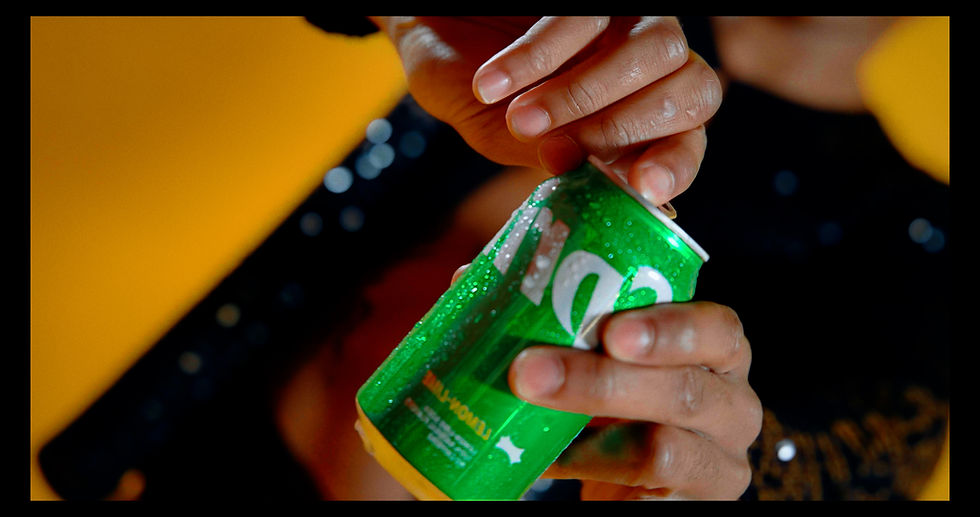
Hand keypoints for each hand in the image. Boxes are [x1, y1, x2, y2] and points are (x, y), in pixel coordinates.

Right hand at [371, 16, 721, 205]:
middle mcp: (649, 67)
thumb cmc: (475, 89)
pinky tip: (493, 83)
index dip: (677, 162)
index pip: (688, 139)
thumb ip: (547, 155)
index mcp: (638, 117)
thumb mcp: (502, 135)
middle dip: (626, 127)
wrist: (428, 31)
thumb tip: (589, 176)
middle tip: (559, 147)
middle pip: (694, 90)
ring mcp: (627, 20)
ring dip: (586, 92)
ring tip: (522, 120)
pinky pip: (590, 15)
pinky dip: (540, 54)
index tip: (644, 185)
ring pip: (660, 46)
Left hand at [509, 301, 761, 499]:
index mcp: (717, 353)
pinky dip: (585, 468)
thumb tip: (471, 278)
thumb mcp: (607, 360)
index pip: (719, 329)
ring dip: (582, 429)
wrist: (635, 483)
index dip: (671, 327)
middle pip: (682, 389)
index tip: (611, 329)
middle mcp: (732, 406)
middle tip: (529, 369)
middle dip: (601, 379)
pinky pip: (640, 490)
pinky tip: (544, 458)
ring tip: (525, 407)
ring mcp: (717, 463)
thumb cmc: (620, 404)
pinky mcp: (693, 505)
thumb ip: (563, 320)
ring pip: (661, 447)